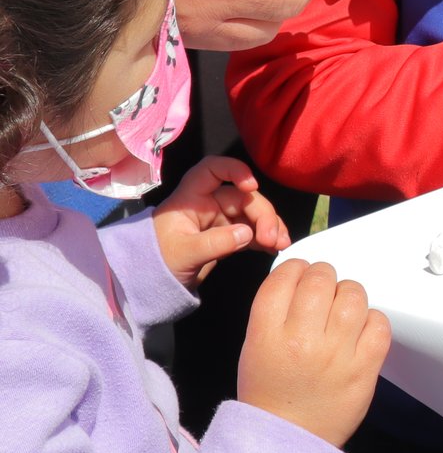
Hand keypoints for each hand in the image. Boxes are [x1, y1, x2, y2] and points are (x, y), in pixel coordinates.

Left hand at [153, 157, 290, 286]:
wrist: (152, 283)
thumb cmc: (158, 262)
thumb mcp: (183, 254)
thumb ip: (214, 243)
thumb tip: (247, 233)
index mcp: (191, 199)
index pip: (211, 170)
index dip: (234, 170)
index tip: (251, 187)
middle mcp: (208, 204)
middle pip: (242, 197)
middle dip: (263, 214)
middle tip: (273, 239)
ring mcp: (220, 220)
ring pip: (252, 214)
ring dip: (271, 226)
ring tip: (281, 245)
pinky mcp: (228, 236)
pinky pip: (252, 231)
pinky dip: (266, 238)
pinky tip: (275, 248)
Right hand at [236, 260, 388, 448]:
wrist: (287, 440)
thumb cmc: (270, 394)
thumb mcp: (255, 348)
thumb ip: (275, 313)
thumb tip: (300, 280)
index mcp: (267, 335)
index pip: (284, 279)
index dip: (296, 269)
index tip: (301, 273)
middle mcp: (302, 340)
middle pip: (321, 281)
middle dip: (324, 277)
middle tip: (325, 288)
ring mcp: (337, 354)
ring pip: (353, 296)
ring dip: (350, 294)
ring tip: (344, 306)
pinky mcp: (365, 368)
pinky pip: (379, 324)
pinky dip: (373, 319)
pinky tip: (361, 328)